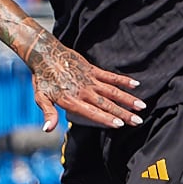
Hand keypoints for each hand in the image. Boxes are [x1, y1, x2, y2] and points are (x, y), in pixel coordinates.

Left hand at [23, 33, 144, 130]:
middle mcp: (83, 90)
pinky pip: (110, 76)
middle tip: (138, 121)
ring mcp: (89, 80)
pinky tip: (136, 85)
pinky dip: (123, 80)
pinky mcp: (92, 70)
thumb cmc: (42, 79)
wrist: (45, 54)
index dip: (106, 118)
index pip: (92, 112)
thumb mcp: (40, 98)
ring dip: (128, 99)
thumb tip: (47, 129)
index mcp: (71, 100)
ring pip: (112, 91)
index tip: (121, 124)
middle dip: (124, 113)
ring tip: (142, 106)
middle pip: (107, 104)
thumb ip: (48, 113)